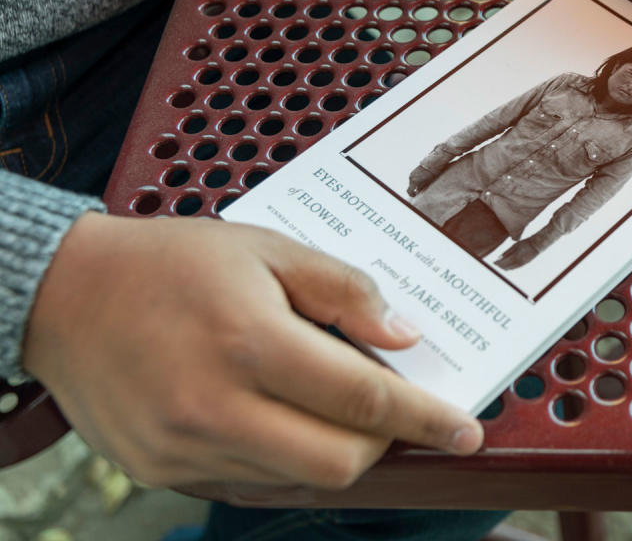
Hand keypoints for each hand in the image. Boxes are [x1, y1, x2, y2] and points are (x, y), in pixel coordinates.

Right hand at [23, 214, 483, 488]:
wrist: (64, 295)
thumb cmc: (172, 263)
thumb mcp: (268, 249)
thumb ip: (344, 290)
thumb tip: (404, 338)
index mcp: (249, 341)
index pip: (363, 399)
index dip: (426, 419)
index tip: (465, 431)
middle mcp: (215, 407)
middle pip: (339, 462)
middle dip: (383, 441)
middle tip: (389, 406)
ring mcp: (185, 450)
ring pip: (298, 481)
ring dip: (333, 448)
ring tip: (325, 399)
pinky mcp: (164, 473)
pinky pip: (252, 484)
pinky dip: (285, 458)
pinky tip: (280, 415)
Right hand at [407, 165, 437, 195]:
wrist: (431, 164)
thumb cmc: (431, 174)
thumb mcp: (426, 183)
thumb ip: (421, 188)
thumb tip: (418, 192)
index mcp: (414, 182)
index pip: (409, 191)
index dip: (411, 195)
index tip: (415, 196)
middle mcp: (411, 178)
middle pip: (410, 187)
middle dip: (414, 189)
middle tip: (420, 191)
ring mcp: (411, 174)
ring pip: (412, 182)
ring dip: (415, 184)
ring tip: (423, 184)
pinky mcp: (413, 171)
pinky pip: (413, 178)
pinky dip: (416, 180)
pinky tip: (422, 179)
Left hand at [495, 238, 539, 269]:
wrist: (537, 245)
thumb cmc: (525, 243)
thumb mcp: (515, 245)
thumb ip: (507, 252)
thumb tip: (499, 257)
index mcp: (515, 256)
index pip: (504, 263)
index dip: (497, 263)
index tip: (493, 262)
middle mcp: (518, 262)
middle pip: (506, 267)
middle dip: (500, 266)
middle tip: (495, 264)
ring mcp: (521, 264)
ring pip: (510, 268)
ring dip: (504, 267)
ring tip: (499, 265)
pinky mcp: (524, 264)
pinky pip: (514, 268)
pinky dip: (509, 267)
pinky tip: (507, 266)